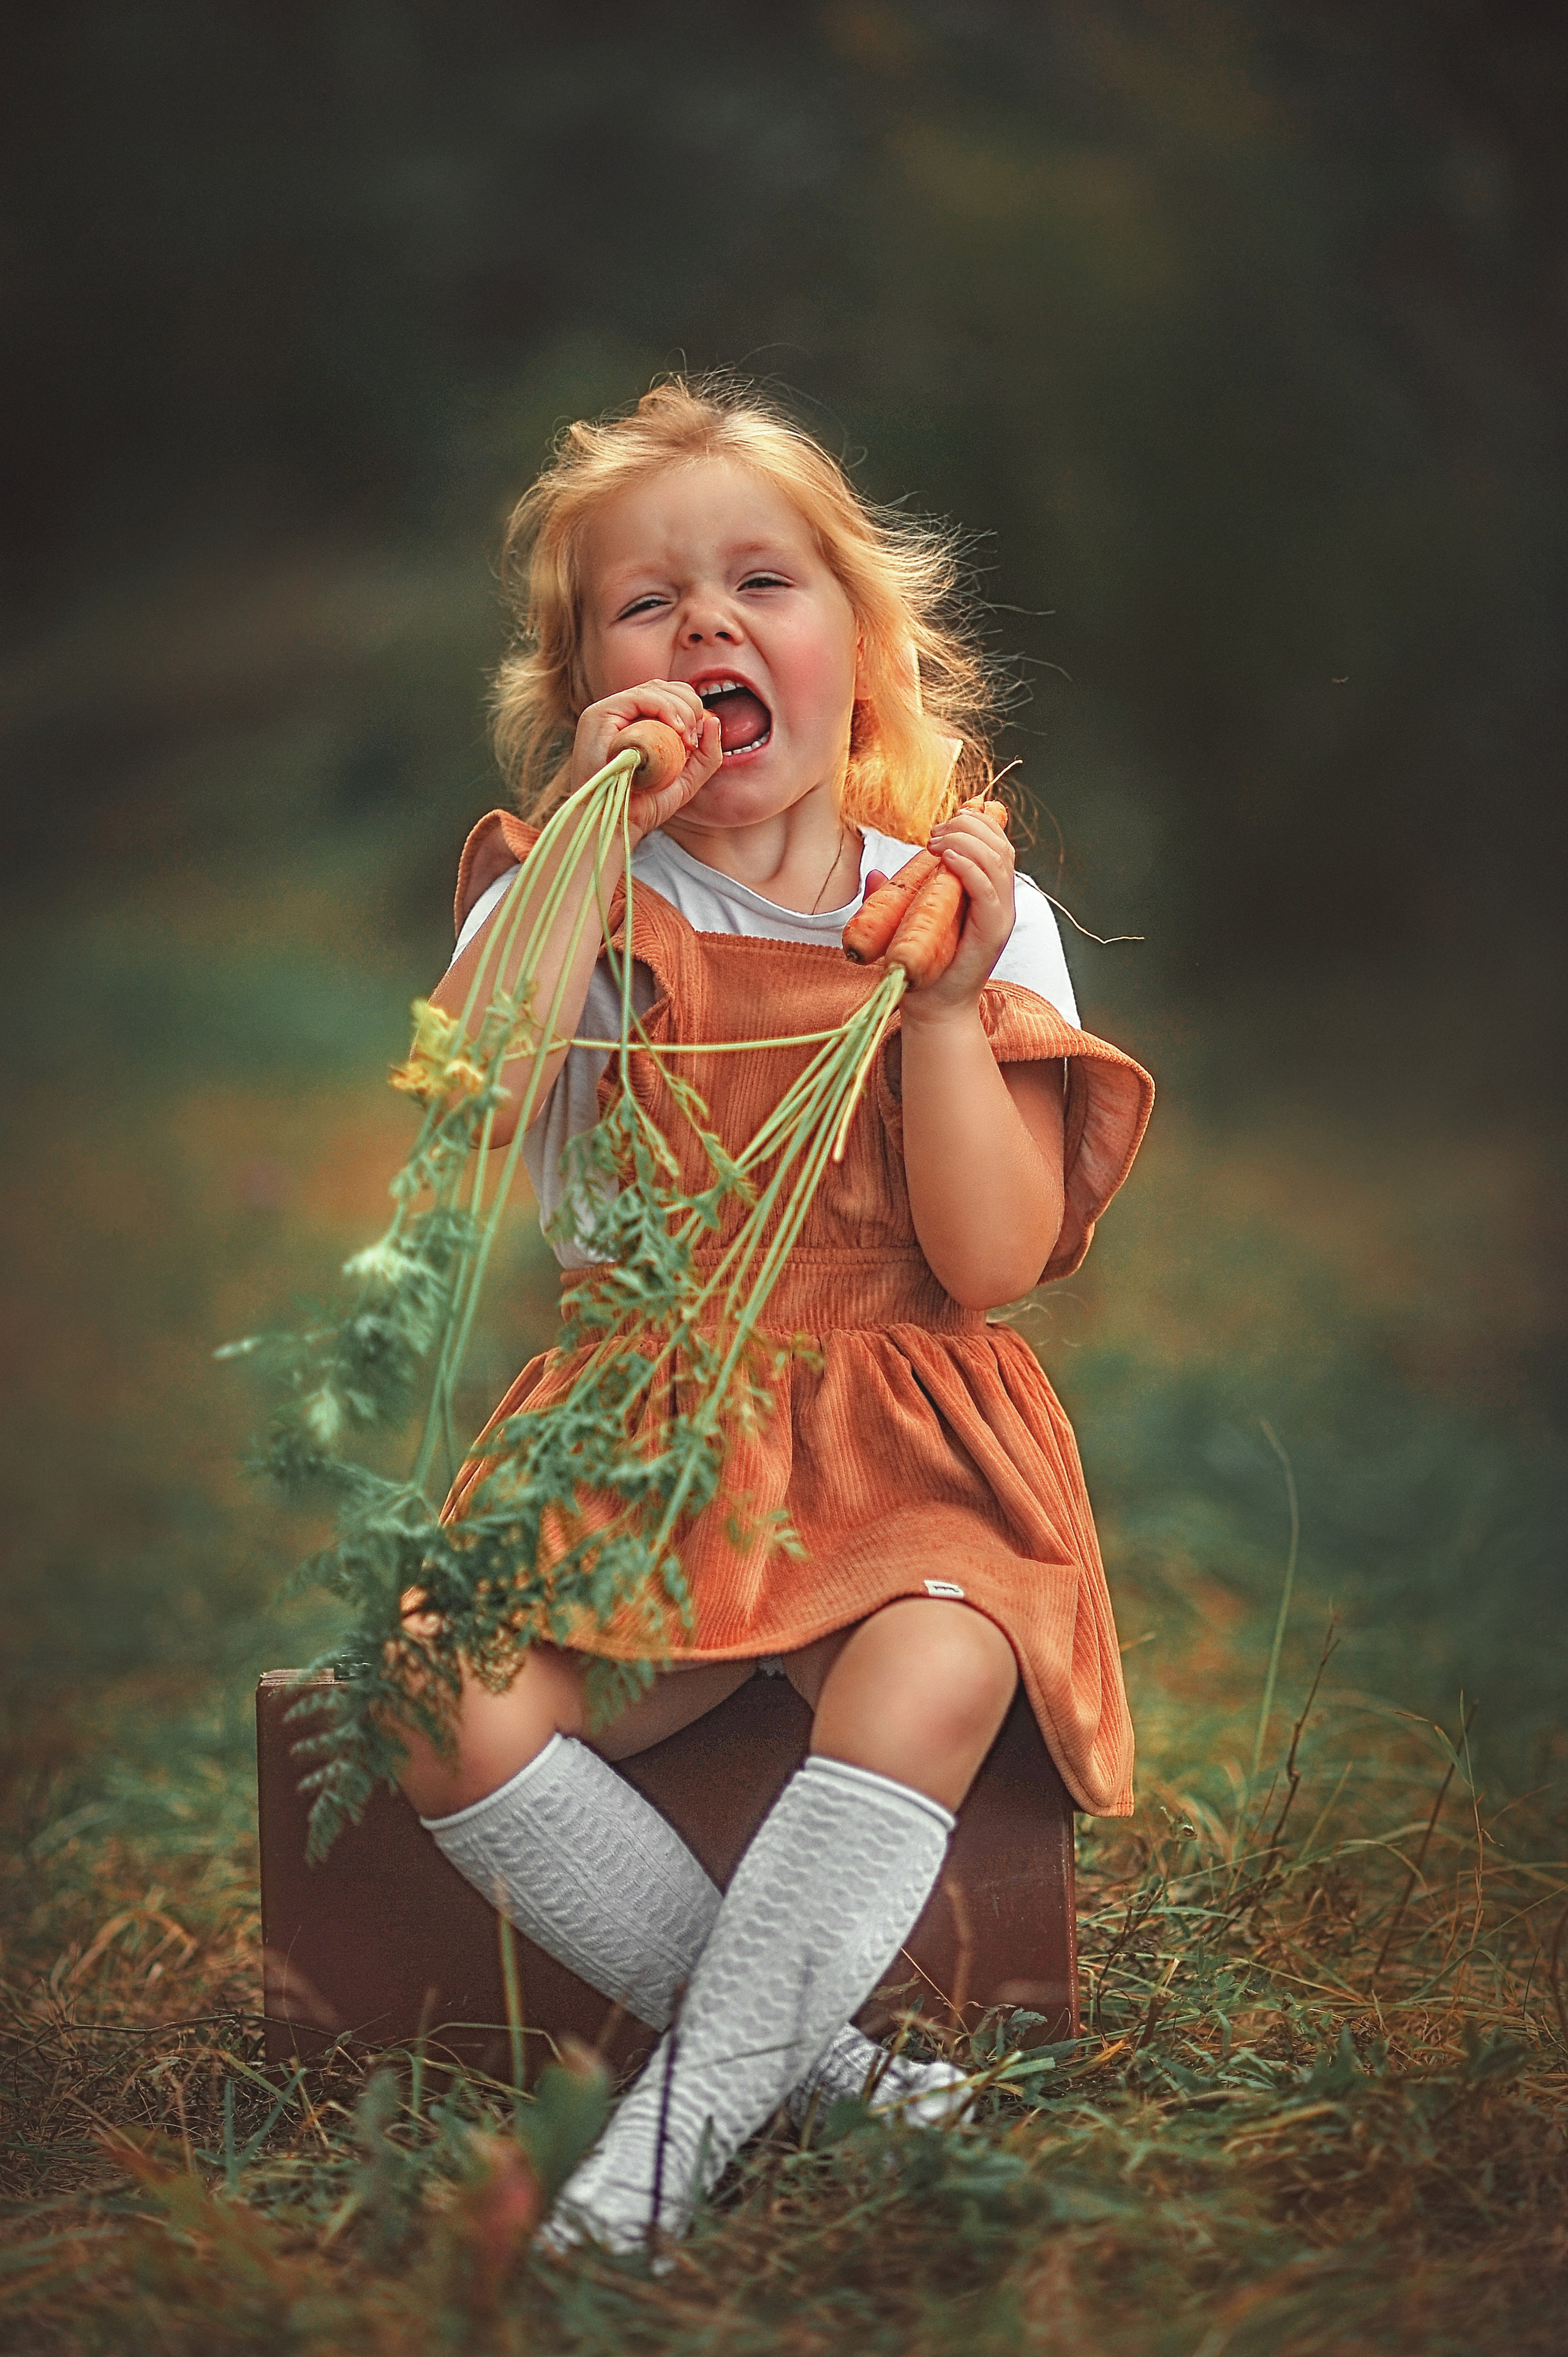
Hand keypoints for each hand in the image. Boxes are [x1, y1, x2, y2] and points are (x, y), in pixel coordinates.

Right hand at [569, 680, 723, 840]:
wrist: (615, 824)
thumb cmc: (645, 806)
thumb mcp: (687, 780)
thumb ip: (707, 755)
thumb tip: (713, 719)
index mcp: (638, 722)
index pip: (671, 696)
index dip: (692, 708)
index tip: (697, 741)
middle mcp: (622, 714)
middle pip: (665, 687)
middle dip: (690, 706)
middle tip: (693, 740)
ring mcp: (609, 712)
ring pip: (655, 689)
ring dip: (681, 709)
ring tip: (686, 740)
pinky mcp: (599, 715)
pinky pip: (639, 697)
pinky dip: (664, 707)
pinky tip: (677, 729)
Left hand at [901, 809, 1016, 1017]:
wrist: (931, 1008)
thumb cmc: (921, 966)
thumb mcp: (907, 920)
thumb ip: (898, 895)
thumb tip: (875, 873)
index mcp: (987, 892)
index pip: (995, 842)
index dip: (976, 821)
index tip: (944, 819)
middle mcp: (1000, 900)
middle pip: (1000, 844)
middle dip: (969, 826)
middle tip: (934, 832)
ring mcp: (999, 916)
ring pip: (998, 860)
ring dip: (966, 840)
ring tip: (936, 842)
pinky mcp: (992, 932)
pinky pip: (988, 890)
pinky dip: (969, 867)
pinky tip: (946, 858)